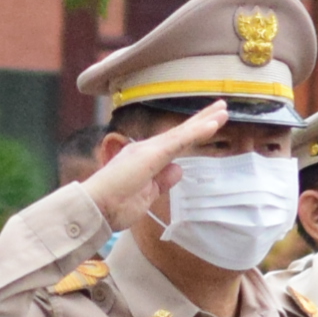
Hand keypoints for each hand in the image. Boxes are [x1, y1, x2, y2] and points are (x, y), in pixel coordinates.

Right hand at [87, 102, 226, 230]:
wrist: (94, 209)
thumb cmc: (114, 207)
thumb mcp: (146, 196)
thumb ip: (162, 182)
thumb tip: (178, 169)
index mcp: (145, 159)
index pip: (175, 143)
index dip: (193, 133)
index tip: (210, 125)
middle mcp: (146, 149)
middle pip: (180, 132)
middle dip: (202, 119)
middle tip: (221, 107)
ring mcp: (148, 150)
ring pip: (182, 132)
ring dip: (204, 121)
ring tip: (223, 110)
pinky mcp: (151, 154)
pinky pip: (179, 141)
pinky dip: (196, 132)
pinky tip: (213, 124)